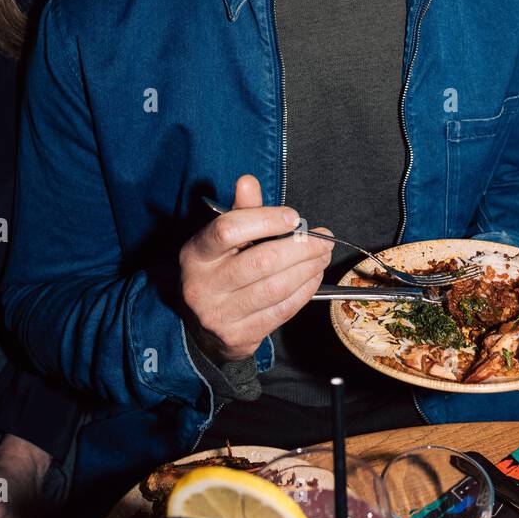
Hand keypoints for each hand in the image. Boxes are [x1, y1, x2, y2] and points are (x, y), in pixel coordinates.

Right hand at [180, 173, 331, 361]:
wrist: (202, 327)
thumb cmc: (219, 271)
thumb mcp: (221, 241)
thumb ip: (240, 212)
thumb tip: (248, 181)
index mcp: (195, 253)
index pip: (228, 230)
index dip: (265, 220)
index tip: (293, 217)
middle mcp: (201, 285)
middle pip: (260, 261)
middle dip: (300, 248)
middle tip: (323, 239)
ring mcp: (219, 314)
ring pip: (275, 288)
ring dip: (308, 269)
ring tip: (322, 255)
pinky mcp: (238, 336)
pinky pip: (281, 311)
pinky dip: (304, 291)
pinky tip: (313, 277)